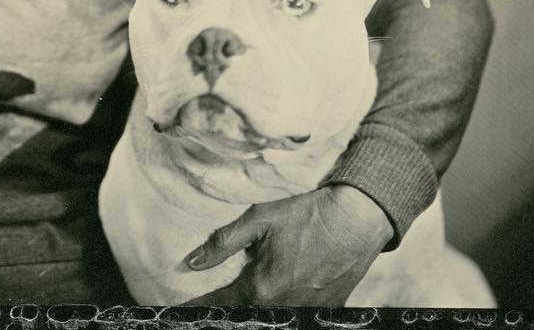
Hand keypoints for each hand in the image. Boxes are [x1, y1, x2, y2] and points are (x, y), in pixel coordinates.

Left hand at [183, 185, 392, 306]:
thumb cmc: (307, 216)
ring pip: (267, 317)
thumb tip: (192, 263)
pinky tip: (279, 292)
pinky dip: (280, 307)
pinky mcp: (324, 313)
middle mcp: (280, 307)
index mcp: (260, 287)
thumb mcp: (259, 220)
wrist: (356, 222)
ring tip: (254, 288)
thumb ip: (223, 243)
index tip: (177, 310)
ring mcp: (304, 313)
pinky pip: (293, 315)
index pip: (218, 304)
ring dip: (253, 307)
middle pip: (242, 315)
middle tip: (214, 299)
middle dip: (227, 307)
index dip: (196, 307)